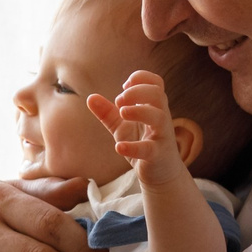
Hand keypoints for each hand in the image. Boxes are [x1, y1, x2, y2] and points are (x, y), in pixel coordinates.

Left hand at [87, 71, 185, 186]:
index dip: (140, 78)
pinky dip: (133, 147)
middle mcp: (161, 118)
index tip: (124, 87)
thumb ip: (107, 113)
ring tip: (121, 113)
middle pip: (158, 94)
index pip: (156, 82)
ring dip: (138, 111)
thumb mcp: (122, 127)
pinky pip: (149, 149)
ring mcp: (162, 136)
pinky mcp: (158, 155)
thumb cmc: (142, 143)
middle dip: (137, 92)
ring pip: (158, 117)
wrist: (161, 173)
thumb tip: (90, 97)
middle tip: (119, 101)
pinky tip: (118, 147)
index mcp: (154, 107)